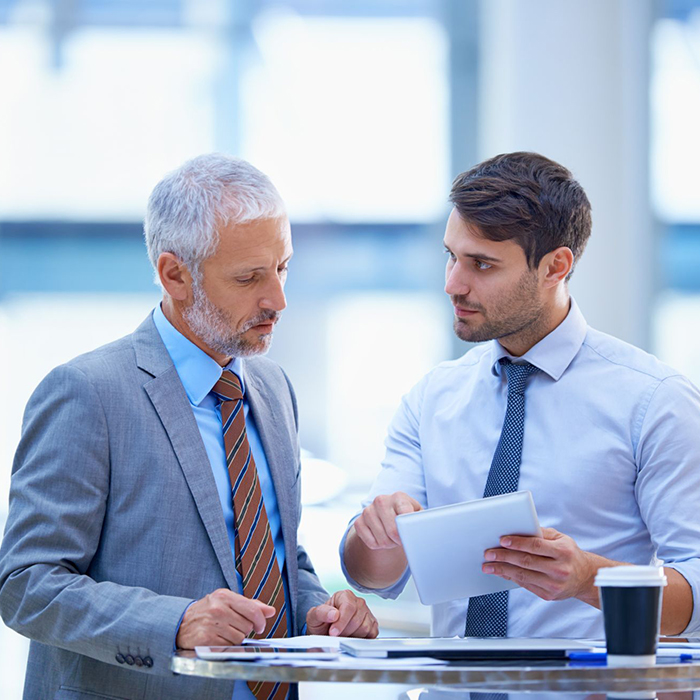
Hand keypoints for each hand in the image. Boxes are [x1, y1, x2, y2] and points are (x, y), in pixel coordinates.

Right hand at [176, 589, 275, 648]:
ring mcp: (211, 624)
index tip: (260, 626)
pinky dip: (225, 646)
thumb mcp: (227, 601)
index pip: (253, 610)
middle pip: (247, 626)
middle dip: (244, 629)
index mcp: (225, 596)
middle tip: (233, 626)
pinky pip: (228, 647)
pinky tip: (217, 639)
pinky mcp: (205, 639)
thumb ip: (251, 605)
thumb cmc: (208, 611)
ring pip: (239, 638)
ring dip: (235, 639)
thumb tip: (271, 611)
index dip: (260, 621)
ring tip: (223, 632)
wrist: (181, 622)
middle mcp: (218, 608)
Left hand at [306, 589, 378, 637]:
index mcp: (344, 595)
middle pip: (357, 619)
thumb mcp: (314, 617)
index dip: (341, 622)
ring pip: (365, 628)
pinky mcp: (373, 624)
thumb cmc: (321, 622)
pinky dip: (362, 639)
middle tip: (336, 635)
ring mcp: (367, 613)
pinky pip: (372, 634)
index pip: (349, 607)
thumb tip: (334, 614)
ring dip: (352, 636)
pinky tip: (352, 636)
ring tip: (343, 634)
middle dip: (345, 631)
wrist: (325, 632)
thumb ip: (321, 612)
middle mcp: (358, 602)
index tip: (333, 633)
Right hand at [353, 491, 421, 550]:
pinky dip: (378, 545)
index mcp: (398, 497)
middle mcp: (381, 500)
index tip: (409, 535)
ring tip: (392, 538)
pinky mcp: (358, 522)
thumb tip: (423, 529)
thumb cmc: (405, 515)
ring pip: (382, 540)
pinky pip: (371, 543)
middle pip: (393, 532)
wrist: (386, 516)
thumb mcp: (416, 514)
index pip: (404, 517)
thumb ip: (420, 519)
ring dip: (389, 544)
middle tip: (402, 539)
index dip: (408, 531)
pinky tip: (381, 537)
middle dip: (399, 540)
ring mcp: (368, 511)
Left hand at [482, 527, 599, 602]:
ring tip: (488, 565)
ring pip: (523, 575)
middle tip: (488, 553)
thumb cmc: (568, 553)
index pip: (536, 546)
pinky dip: (510, 578)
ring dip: (502, 570)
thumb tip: (517, 529)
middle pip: (526, 561)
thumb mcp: (560, 538)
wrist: (585, 577)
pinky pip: (525, 585)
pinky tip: (500, 572)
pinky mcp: (549, 595)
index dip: (518, 543)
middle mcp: (560, 569)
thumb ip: (540, 533)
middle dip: (504, 557)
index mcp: (563, 551)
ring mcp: (554, 584)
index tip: (502, 540)